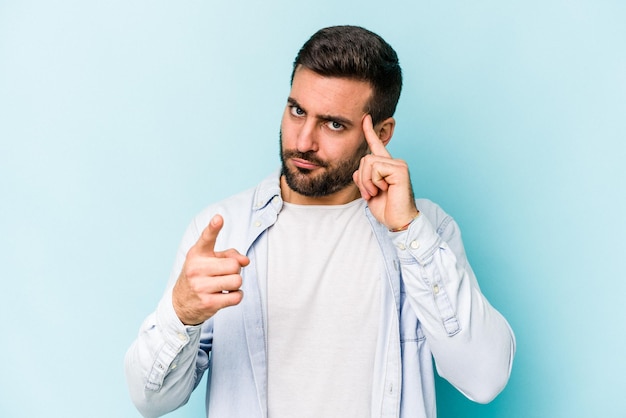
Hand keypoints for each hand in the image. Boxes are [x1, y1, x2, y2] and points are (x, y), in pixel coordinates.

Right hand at [172, 215, 249, 324]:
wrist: (180, 303)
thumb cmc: (201, 276)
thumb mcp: (210, 260)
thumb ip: (230, 255)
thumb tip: (245, 261)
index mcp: (197, 253)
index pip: (206, 238)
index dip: (213, 228)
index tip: (218, 219)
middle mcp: (196, 268)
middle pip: (234, 265)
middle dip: (235, 270)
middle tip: (224, 274)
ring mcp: (200, 287)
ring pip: (237, 281)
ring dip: (236, 284)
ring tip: (225, 285)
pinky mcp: (207, 303)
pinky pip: (236, 297)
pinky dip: (237, 296)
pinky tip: (227, 295)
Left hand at [353, 115, 418, 229]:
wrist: (398, 221)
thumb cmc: (386, 209)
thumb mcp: (368, 191)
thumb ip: (363, 177)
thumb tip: (359, 170)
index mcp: (386, 166)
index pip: (376, 145)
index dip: (369, 131)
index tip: (365, 118)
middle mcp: (394, 162)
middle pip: (365, 158)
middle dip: (363, 178)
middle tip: (372, 193)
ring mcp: (399, 165)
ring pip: (369, 162)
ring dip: (368, 182)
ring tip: (377, 192)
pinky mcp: (400, 170)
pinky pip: (376, 168)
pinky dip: (375, 182)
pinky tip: (385, 190)